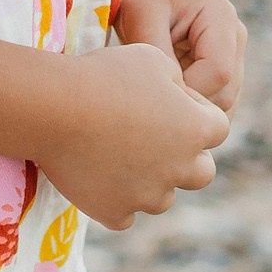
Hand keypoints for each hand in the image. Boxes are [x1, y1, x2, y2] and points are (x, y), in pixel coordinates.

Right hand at [41, 44, 227, 229]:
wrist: (55, 108)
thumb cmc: (106, 75)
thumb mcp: (154, 58)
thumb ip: (177, 81)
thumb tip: (179, 98)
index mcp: (196, 130)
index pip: (217, 127)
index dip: (195, 111)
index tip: (164, 99)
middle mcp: (179, 169)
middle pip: (202, 173)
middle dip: (186, 157)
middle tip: (155, 138)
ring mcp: (146, 196)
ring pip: (162, 197)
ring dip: (151, 181)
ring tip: (120, 155)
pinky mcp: (113, 213)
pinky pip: (125, 214)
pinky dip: (116, 199)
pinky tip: (99, 176)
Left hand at [112, 0, 247, 111]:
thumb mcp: (144, 20)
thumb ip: (160, 58)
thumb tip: (172, 99)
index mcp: (221, 17)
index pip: (218, 73)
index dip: (188, 92)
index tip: (153, 94)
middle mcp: (235, 37)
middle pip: (226, 94)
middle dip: (190, 106)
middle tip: (151, 107)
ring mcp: (232, 54)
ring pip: (223, 104)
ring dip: (191, 110)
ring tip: (155, 104)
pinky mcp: (221, 68)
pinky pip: (214, 102)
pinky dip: (191, 109)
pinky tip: (163, 103)